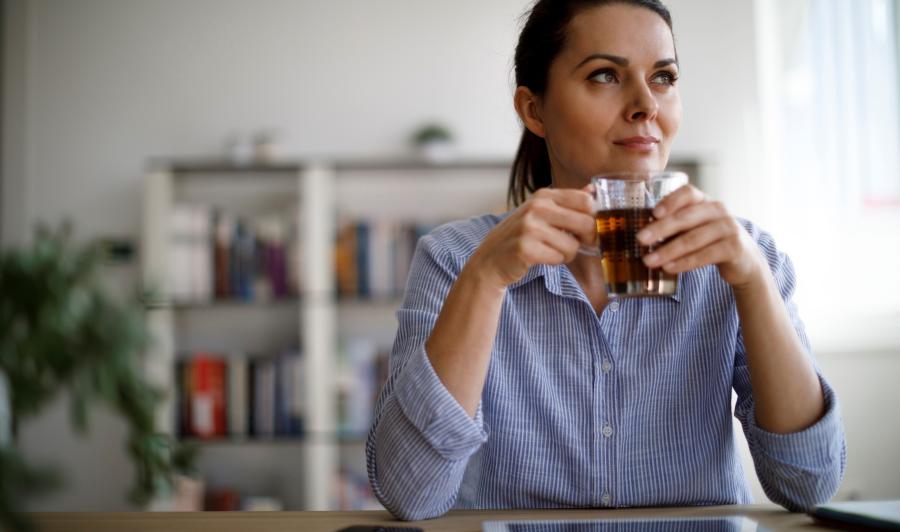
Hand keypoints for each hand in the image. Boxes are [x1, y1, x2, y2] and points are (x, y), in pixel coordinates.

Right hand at [467, 187, 595, 289]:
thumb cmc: (520, 235)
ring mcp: (529, 227)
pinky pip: (558, 258)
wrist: (490, 258)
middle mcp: (537, 207)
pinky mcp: (526, 248)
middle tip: (576, 244)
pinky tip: (541, 257)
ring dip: (567, 254)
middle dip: (586, 239)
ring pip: (573, 245)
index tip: (589, 229)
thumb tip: (593, 189)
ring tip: (550, 251)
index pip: (586, 200)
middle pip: (586, 222)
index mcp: (544, 195)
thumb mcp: (541, 212)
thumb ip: (568, 201)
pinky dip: (554, 262)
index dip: (595, 218)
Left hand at [637, 185, 765, 288]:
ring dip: (668, 251)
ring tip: (649, 261)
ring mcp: (728, 227)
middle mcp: (717, 210)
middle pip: (686, 217)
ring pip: (693, 238)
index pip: (687, 193)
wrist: (744, 259)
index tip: (653, 213)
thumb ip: (674, 225)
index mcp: (704, 201)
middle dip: (660, 229)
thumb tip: (641, 234)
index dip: (670, 201)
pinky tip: (668, 268)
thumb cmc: (709, 240)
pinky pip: (705, 255)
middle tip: (640, 239)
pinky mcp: (734, 247)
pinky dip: (685, 262)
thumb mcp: (694, 227)